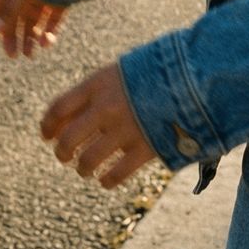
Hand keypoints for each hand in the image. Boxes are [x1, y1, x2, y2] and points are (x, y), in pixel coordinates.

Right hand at [0, 0, 67, 57]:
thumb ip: (9, 13)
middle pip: (13, 17)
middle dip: (11, 36)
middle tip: (13, 55)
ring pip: (32, 21)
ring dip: (29, 38)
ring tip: (29, 54)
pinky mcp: (60, 0)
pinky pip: (51, 20)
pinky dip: (48, 33)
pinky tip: (45, 43)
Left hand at [40, 63, 157, 189]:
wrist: (201, 73)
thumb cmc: (162, 68)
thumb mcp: (127, 68)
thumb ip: (101, 88)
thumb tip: (73, 115)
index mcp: (101, 81)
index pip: (58, 108)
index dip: (47, 125)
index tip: (47, 136)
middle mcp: (108, 106)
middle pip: (67, 140)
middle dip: (62, 153)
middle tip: (65, 156)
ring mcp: (126, 129)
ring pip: (87, 162)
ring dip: (83, 169)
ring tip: (86, 169)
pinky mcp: (145, 148)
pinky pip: (115, 175)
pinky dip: (107, 180)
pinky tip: (107, 178)